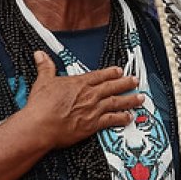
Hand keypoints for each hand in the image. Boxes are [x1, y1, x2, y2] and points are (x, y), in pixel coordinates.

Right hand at [21, 51, 142, 148]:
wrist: (40, 125)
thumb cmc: (40, 106)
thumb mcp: (43, 81)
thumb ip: (45, 67)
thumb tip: (40, 54)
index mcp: (79, 83)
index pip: (99, 75)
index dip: (111, 73)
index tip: (119, 71)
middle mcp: (90, 95)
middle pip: (112, 86)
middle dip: (126, 83)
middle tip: (136, 80)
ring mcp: (93, 109)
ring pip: (116, 102)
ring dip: (130, 99)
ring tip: (140, 98)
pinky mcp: (93, 124)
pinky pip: (112, 120)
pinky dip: (122, 118)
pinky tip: (129, 117)